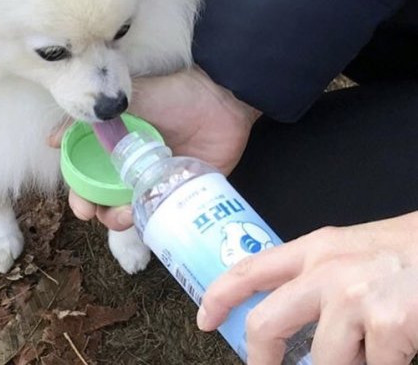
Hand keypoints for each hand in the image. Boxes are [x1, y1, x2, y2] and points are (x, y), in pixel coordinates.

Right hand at [50, 66, 260, 230]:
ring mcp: (157, 181)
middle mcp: (133, 166)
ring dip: (118, 219)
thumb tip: (52, 140)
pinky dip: (149, 223)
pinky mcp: (181, 193)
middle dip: (94, 211)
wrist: (222, 102)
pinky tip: (147, 217)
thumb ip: (92, 117)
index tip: (79, 203)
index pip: (90, 174)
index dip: (79, 191)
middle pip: (105, 198)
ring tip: (127, 212)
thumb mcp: (127, 100)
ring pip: (129, 211)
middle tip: (93, 213)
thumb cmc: (174, 96)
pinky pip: (161, 216)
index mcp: (117, 145)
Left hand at [197, 212, 417, 364]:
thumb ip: (317, 275)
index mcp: (315, 248)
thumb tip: (292, 314)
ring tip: (371, 346)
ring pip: (325, 362)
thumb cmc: (405, 252)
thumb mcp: (351, 251)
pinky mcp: (385, 326)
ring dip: (348, 363)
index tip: (205, 320)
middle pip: (267, 325)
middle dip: (261, 361)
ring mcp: (354, 299)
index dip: (220, 296)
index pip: (251, 269)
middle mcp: (327, 270)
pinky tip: (399, 345)